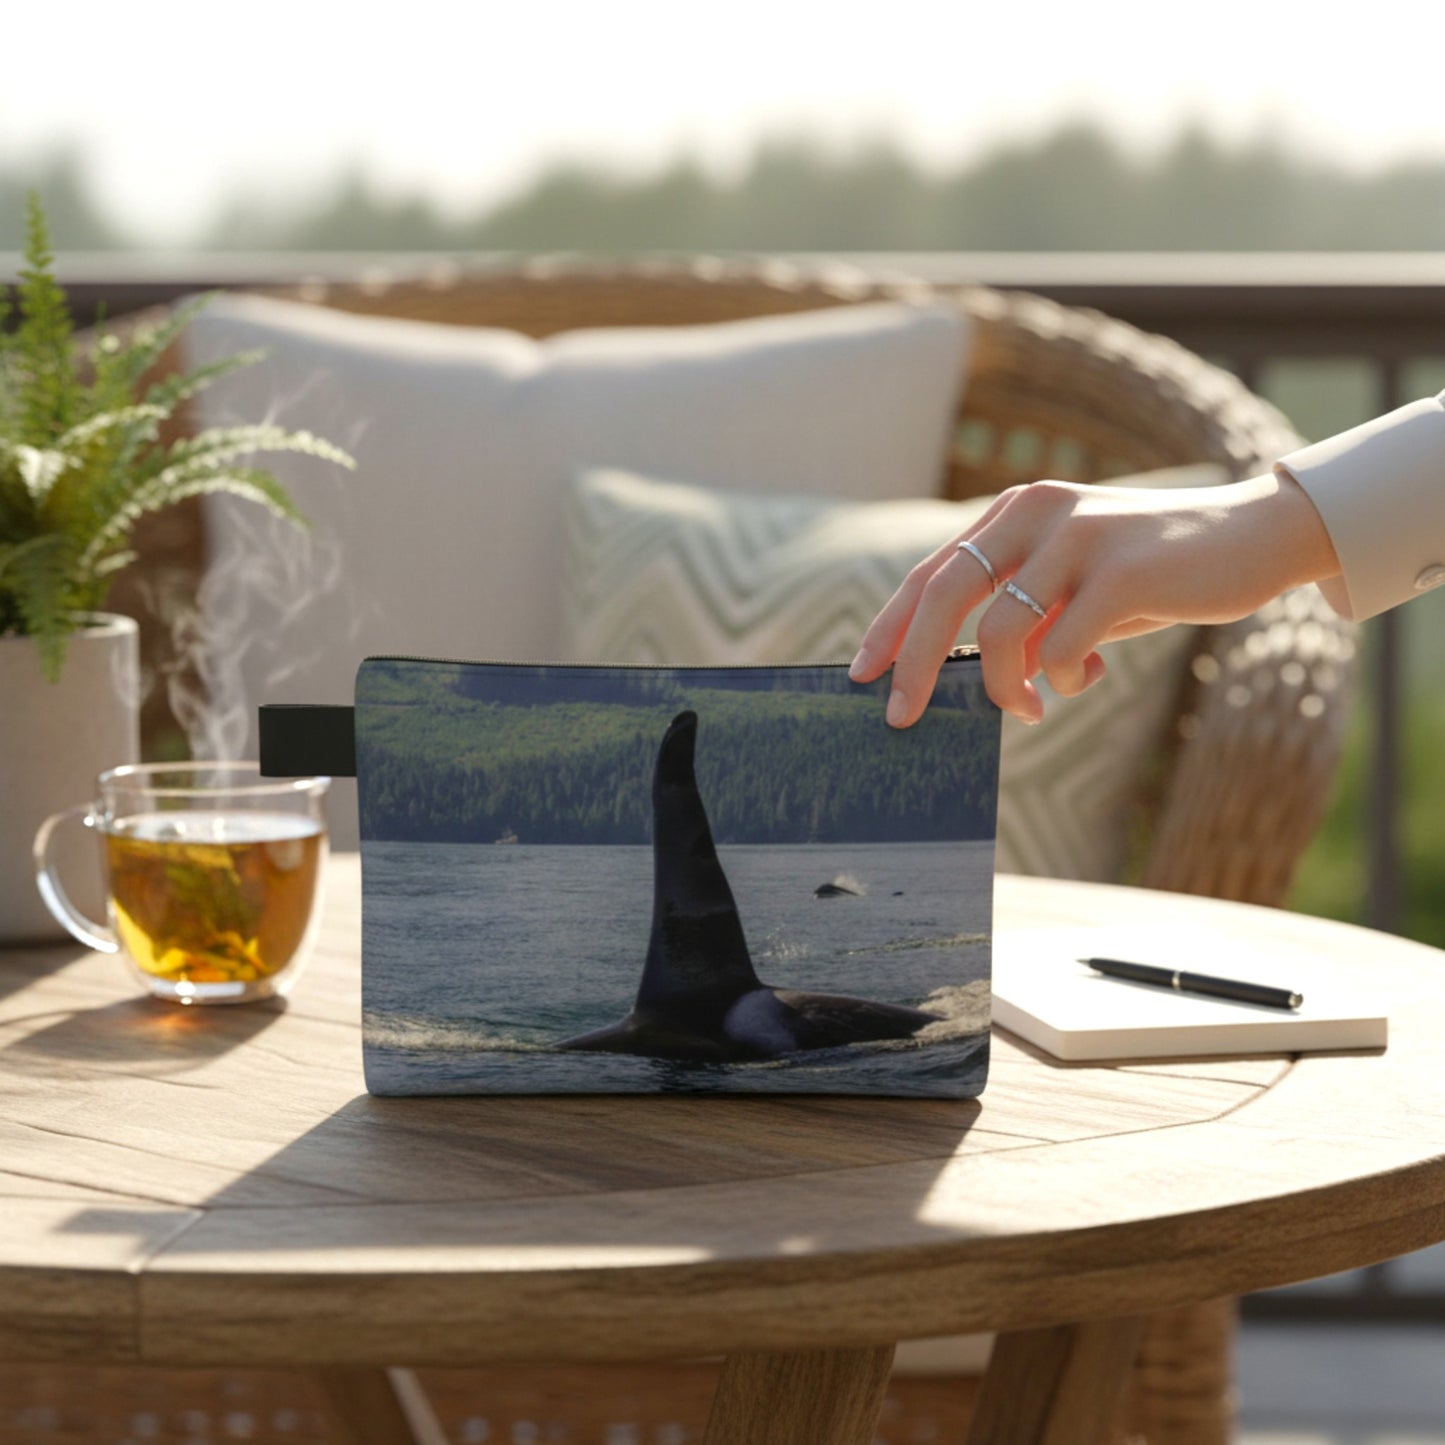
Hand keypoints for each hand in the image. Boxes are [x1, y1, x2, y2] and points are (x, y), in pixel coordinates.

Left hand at [848, 472, 1341, 725]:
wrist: (1252, 538)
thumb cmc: (1149, 575)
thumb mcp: (1071, 593)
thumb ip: (1019, 621)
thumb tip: (962, 678)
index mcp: (1015, 512)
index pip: (930, 572)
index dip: (890, 625)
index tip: (861, 673)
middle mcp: (1037, 513)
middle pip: (943, 594)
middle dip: (915, 663)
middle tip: (901, 716)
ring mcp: (1079, 536)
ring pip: (999, 632)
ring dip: (1004, 688)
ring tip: (1030, 709)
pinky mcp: (1123, 570)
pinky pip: (1060, 648)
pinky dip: (1063, 680)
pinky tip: (1089, 677)